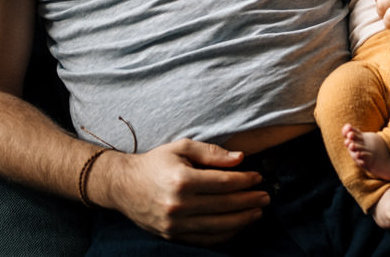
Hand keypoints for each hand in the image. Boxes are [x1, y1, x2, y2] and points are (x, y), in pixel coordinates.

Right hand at [97, 139, 268, 246]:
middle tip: (266, 197)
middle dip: (249, 201)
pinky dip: (226, 235)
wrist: (123, 186)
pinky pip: (206, 240)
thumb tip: (240, 158)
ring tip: (258, 212)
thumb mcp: (182, 147)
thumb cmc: (156, 163)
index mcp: (182, 180)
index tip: (258, 177)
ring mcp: (175, 225)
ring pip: (218, 226)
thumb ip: (212, 152)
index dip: (245, 180)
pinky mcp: (173, 236)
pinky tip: (238, 226)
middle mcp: (178, 205)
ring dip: (243, 220)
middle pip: (225, 205)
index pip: (224, 183)